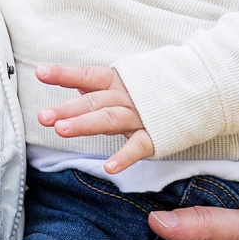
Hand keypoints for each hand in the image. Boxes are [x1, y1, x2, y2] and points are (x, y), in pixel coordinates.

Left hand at [33, 64, 153, 172]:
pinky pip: (138, 146)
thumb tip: (74, 83)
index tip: (41, 72)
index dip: (64, 74)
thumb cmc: (153, 89)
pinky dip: (124, 157)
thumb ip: (98, 84)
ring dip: (85, 125)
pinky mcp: (155, 136)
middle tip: (43, 116)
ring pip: (110, 119)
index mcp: (116, 81)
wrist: (198, 90)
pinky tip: (109, 167)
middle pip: (93, 101)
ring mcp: (140, 115)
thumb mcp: (125, 81)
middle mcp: (126, 97)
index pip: (87, 75)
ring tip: (61, 131)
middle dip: (68, 109)